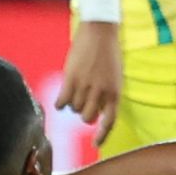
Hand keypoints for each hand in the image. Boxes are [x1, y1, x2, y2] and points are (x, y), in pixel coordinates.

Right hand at [58, 22, 121, 140]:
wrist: (100, 30)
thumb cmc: (109, 53)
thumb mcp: (114, 77)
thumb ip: (106, 95)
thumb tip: (94, 113)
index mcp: (115, 92)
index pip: (109, 122)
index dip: (102, 136)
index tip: (96, 144)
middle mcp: (101, 92)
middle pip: (87, 118)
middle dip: (84, 113)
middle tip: (83, 103)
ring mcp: (85, 85)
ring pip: (74, 108)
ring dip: (73, 104)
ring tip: (75, 91)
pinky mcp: (71, 78)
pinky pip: (62, 101)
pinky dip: (60, 103)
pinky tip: (61, 98)